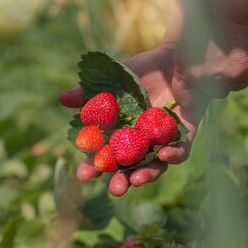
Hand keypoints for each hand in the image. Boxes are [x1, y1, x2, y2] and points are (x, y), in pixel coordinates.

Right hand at [59, 46, 196, 196]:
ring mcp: (164, 141)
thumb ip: (89, 92)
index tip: (84, 176)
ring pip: (156, 167)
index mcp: (122, 135)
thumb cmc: (143, 71)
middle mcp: (142, 143)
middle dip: (122, 182)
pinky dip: (173, 155)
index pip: (105, 157)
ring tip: (137, 181)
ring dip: (147, 175)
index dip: (94, 168)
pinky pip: (181, 152)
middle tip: (115, 190)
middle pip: (129, 169)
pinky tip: (163, 154)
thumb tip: (62, 99)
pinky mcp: (185, 134)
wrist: (175, 57)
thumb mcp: (112, 82)